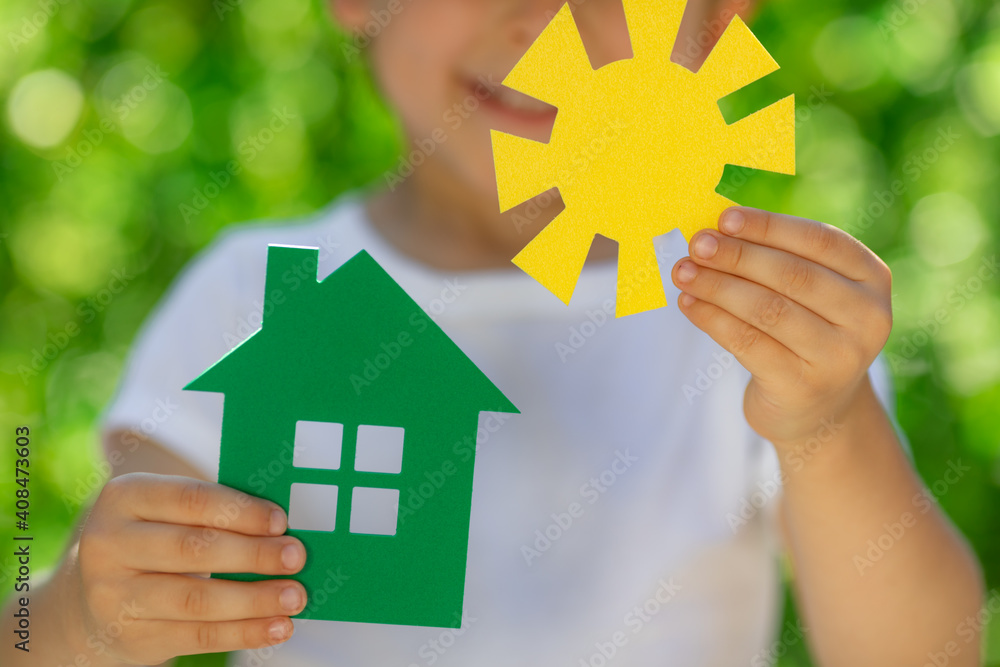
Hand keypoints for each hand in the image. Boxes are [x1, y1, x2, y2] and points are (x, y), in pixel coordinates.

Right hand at [71, 473, 306, 664]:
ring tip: (295, 596)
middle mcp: (109, 544)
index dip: (240, 511)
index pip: (191, 499)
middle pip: (194, 549)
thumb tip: (283, 527)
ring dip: (254, 599)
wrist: (87, 598)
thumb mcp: (163, 512)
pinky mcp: (131, 637)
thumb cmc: (150, 539)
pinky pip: (198, 636)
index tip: (281, 521)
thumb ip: (212, 511)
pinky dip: (245, 632)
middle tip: (296, 557)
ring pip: (197, 599)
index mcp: (124, 497)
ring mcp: (114, 595)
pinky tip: (278, 627)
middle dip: (253, 554)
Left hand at [671, 207, 892, 446]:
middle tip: (697, 245)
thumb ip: (777, 258)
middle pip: (792, 275)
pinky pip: (748, 343)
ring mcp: (839, 357)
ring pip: (767, 309)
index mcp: (872, 278)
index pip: (819, 241)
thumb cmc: (803, 331)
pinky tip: (688, 303)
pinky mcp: (803, 386)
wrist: (816, 409)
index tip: (725, 218)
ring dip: (718, 286)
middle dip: (737, 256)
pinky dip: (712, 319)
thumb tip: (718, 229)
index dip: (769, 226)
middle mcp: (867, 317)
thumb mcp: (808, 293)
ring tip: (683, 272)